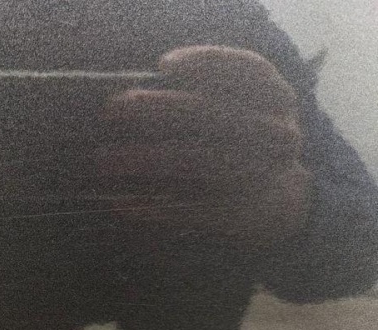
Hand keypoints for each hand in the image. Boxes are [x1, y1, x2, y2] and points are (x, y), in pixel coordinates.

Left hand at [102, 45, 310, 243]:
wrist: (273, 203)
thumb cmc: (235, 141)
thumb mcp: (236, 110)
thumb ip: (201, 96)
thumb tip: (134, 94)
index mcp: (277, 100)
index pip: (247, 70)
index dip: (206, 63)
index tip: (162, 65)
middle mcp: (278, 134)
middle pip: (212, 115)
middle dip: (157, 109)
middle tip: (111, 107)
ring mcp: (262, 176)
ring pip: (197, 162)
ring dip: (145, 159)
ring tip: (104, 159)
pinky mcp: (240, 213)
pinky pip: (191, 209)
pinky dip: (153, 206)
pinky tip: (119, 204)